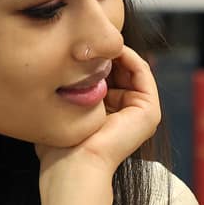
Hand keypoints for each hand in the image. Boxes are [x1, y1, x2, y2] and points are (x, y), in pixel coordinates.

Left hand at [37, 45, 162, 204]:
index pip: (107, 78)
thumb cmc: (59, 147)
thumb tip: (53, 70)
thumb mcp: (60, 113)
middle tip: (84, 37)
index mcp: (112, 117)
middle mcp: (130, 114)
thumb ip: (64, 94)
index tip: (73, 44)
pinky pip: (141, 70)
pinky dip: (125, 54)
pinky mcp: (150, 110)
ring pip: (130, 67)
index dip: (91, 58)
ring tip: (94, 41)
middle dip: (102, 52)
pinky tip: (105, 48)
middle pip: (120, 71)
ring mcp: (143, 113)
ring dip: (112, 51)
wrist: (73, 166)